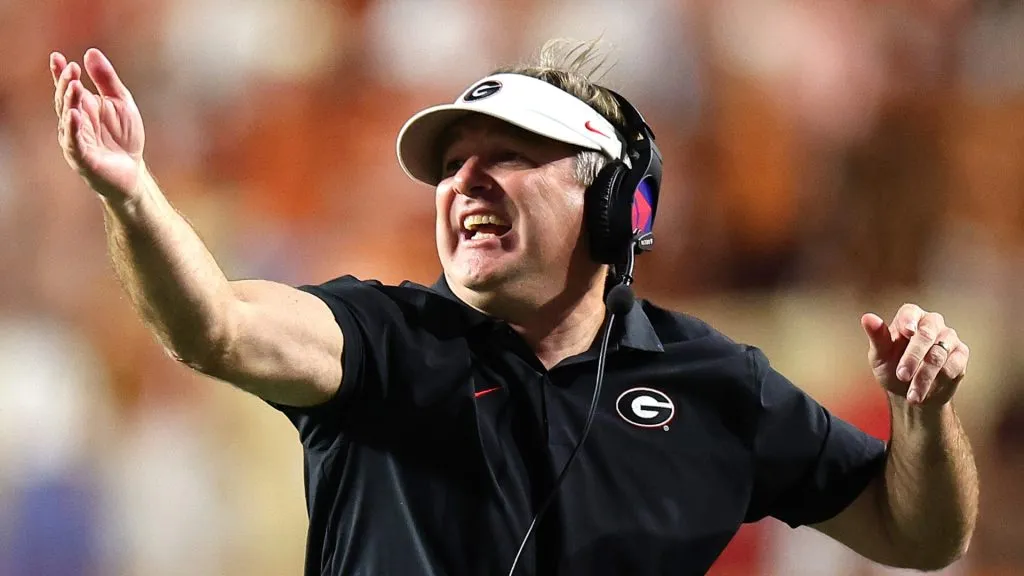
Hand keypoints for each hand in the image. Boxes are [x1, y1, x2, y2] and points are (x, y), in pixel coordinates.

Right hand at [51, 48, 145, 201]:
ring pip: (67, 118)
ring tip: (74, 85)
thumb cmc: (124, 137)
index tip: (57, 57)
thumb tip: (91, 51)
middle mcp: (74, 122)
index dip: (60, 73)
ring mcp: (76, 140)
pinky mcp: (82, 158)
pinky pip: (74, 142)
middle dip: (66, 84)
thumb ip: (107, 80)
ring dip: (69, 102)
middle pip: (65, 100)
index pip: (67, 87)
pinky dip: (73, 128)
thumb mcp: (121, 102)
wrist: (133, 171)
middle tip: (71, 69)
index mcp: (83, 107)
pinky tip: (74, 115)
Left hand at [861, 304, 969, 406]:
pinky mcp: (960, 355)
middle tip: (902, 376)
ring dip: (924, 377)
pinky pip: (953, 366)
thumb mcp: (880, 355)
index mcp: (910, 317)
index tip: (906, 332)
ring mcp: (948, 338)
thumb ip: (877, 337)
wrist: (910, 393)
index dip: (909, 320)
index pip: (910, 312)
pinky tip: (927, 392)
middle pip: (926, 334)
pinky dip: (938, 381)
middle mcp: (931, 323)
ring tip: (912, 395)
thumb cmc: (892, 368)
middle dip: (913, 357)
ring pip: (938, 354)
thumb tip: (867, 318)